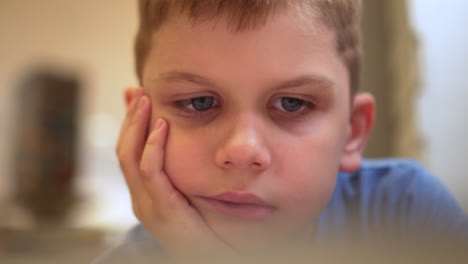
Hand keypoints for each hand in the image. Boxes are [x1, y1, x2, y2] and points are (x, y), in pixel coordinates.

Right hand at [116, 88, 235, 262]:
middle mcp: (141, 199)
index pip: (129, 153)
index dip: (130, 125)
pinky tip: (161, 126)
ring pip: (130, 158)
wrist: (215, 260)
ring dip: (136, 126)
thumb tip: (190, 146)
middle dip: (131, 120)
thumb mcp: (195, 196)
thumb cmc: (210, 231)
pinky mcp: (162, 211)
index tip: (137, 97)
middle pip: (124, 151)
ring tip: (145, 100)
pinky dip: (152, 147)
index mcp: (146, 195)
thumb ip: (188, 174)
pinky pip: (151, 173)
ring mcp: (148, 206)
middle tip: (138, 92)